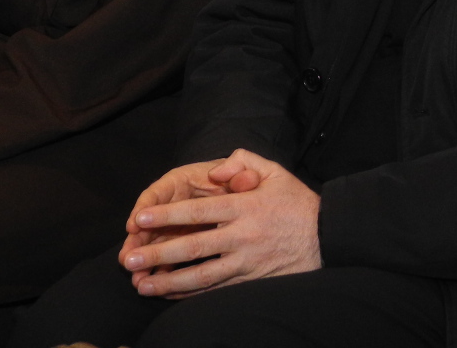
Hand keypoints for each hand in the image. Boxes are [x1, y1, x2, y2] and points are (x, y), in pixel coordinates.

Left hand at [122, 149, 320, 297]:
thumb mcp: (275, 171)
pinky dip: (190, 294)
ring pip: (201, 275)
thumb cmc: (297, 203)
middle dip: (159, 253)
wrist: (327, 236)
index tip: (141, 218)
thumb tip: (215, 170)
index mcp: (244, 207)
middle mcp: (242, 236)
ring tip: (141, 285)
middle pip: (194, 247)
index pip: (199, 212)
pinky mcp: (250, 280)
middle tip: (130, 258)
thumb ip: (243, 161)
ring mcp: (246, 262)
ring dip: (169, 281)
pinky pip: (215, 290)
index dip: (168, 216)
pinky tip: (169, 295)